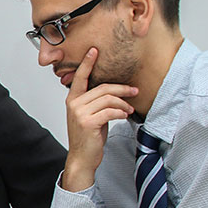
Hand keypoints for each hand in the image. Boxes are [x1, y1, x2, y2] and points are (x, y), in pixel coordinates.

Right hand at [61, 47, 136, 191]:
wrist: (82, 157)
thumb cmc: (88, 136)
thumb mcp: (90, 115)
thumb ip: (96, 102)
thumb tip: (116, 92)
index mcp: (73, 99)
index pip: (80, 77)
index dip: (87, 63)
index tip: (94, 51)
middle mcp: (74, 104)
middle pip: (102, 88)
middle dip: (122, 89)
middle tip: (134, 90)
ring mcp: (79, 113)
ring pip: (108, 99)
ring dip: (123, 103)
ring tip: (129, 109)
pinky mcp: (88, 122)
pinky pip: (110, 111)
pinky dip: (120, 112)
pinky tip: (124, 115)